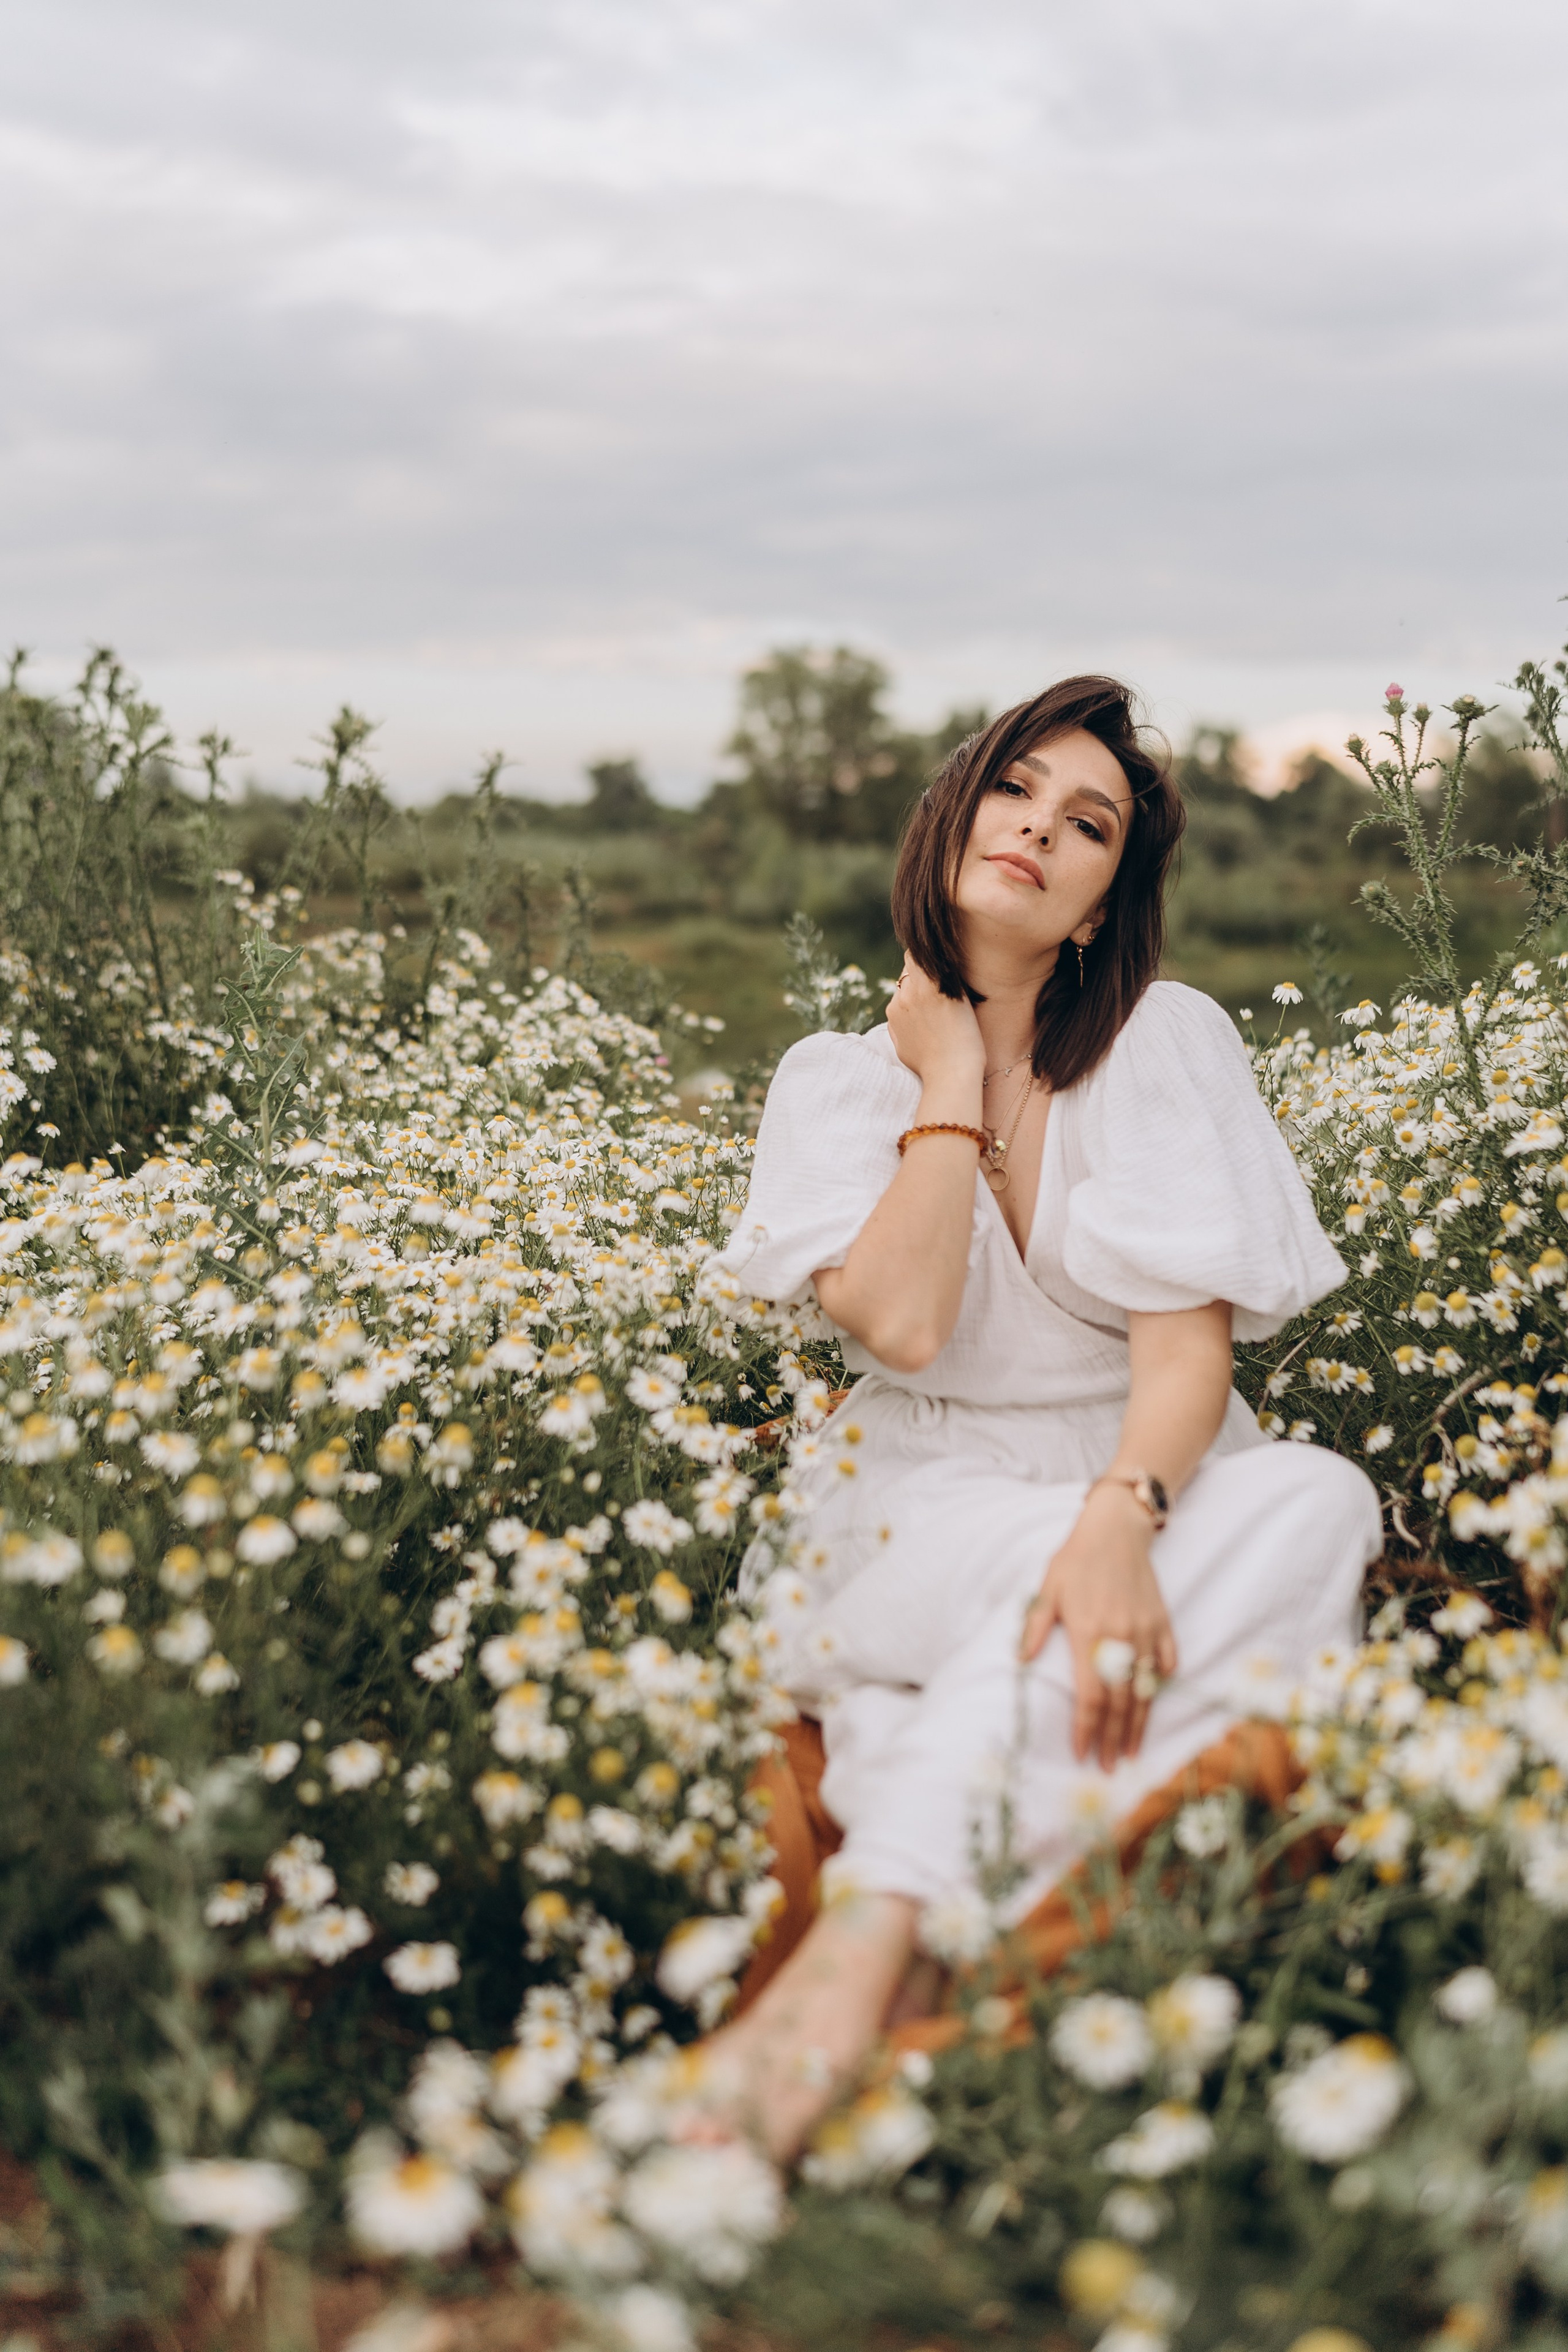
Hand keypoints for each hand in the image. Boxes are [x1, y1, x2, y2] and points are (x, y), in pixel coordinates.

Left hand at [885, 954, 984, 1087]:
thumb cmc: (967, 1037)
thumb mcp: (961, 998)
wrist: (951, 1073)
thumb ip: (943, 978)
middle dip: (919, 977)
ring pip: (901, 992)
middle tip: (936, 992)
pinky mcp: (891, 1027)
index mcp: (928, 983)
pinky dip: (907, 1014)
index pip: (915, 953)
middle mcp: (908, 993)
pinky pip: (898, 1011)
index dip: (924, 957)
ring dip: (912, 995)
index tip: (932, 963)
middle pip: (907, 972)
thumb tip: (933, 961)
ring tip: (931, 1015)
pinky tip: (924, 1028)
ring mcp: (896, 1011)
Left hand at [1018, 1486, 1178, 1769]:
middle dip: (1112, 1738)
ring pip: (1145, 1689)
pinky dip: (1161, 1684)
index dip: (1086, 1730)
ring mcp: (1147, 1632)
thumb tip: (1020, 1661)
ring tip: (1131, 1750)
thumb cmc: (1076, 1559)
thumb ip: (1035, 1627)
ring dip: (1138, 1724)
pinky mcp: (1163, 1623)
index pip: (1090, 1697)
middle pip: (1120, 1702)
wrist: (1117, 1529)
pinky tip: (1153, 1702)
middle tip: (1107, 1766)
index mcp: (1091, 1635)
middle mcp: (1123, 1639)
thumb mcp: (1048, 1590)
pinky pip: (1167, 1662)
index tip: (1081, 1754)